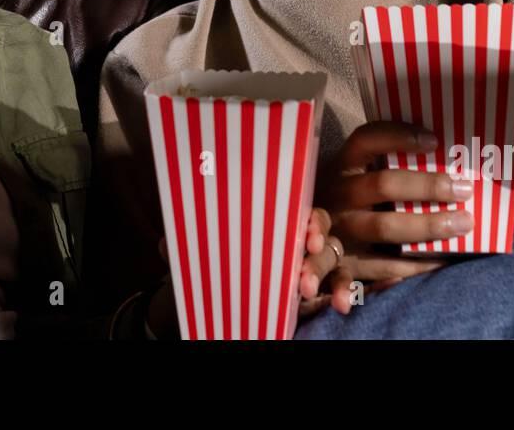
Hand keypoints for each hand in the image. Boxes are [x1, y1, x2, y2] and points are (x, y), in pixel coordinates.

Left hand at [146, 213, 343, 332]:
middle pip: (318, 233)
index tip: (304, 233)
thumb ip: (185, 243)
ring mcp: (310, 261)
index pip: (297, 208)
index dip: (305, 218)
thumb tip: (168, 242)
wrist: (214, 297)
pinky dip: (344, 291)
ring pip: (332, 257)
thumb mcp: (196, 250)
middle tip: (302, 274)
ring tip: (308, 291)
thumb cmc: (213, 261)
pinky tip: (341, 305)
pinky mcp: (319, 287)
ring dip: (326, 274)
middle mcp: (295, 235)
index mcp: (271, 218)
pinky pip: (341, 283)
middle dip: (313, 252)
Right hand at [308, 121, 464, 309]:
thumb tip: (438, 149)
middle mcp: (337, 195)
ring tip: (462, 226)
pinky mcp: (339, 263)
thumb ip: (382, 165)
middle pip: (383, 185)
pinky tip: (435, 267)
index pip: (367, 140)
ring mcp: (335, 230)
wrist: (295, 239)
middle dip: (427, 186)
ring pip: (382, 227)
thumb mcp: (350, 176)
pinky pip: (376, 268)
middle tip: (464, 189)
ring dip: (425, 227)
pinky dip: (403, 271)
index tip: (433, 140)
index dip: (398, 136)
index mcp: (340, 166)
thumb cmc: (341, 201)